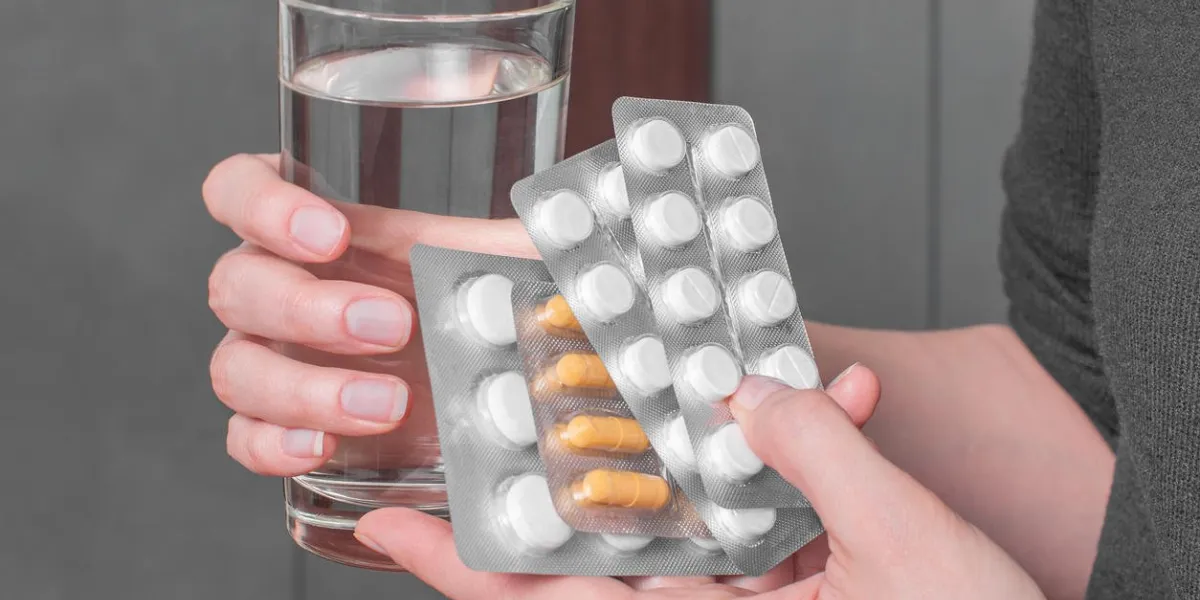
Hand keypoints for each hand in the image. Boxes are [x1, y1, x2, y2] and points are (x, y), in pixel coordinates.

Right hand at [202, 153, 535, 475]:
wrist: (498, 384)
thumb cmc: (490, 301)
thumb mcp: (501, 257)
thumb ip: (504, 234)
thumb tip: (560, 217)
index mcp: (314, 226)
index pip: (237, 190)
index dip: (262, 206)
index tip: (330, 235)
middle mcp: (283, 287)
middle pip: (236, 285)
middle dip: (308, 307)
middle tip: (392, 325)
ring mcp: (278, 359)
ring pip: (236, 367)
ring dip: (303, 387)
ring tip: (386, 401)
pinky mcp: (290, 426)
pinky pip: (245, 437)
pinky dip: (273, 444)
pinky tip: (320, 447)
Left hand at [354, 366, 1044, 598]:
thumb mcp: (904, 547)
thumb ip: (819, 459)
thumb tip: (743, 391)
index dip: (461, 567)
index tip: (386, 522)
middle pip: (589, 565)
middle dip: (540, 488)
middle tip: (487, 414)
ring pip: (670, 533)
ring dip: (665, 455)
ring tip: (640, 383)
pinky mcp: (793, 595)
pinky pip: (752, 526)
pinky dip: (774, 469)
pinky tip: (821, 405)